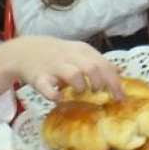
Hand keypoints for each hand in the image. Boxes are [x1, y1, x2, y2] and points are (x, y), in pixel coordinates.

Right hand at [0, 36, 122, 101]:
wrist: (27, 51)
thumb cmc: (59, 55)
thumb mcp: (79, 53)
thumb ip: (97, 63)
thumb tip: (119, 73)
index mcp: (82, 50)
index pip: (104, 65)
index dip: (114, 83)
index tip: (121, 98)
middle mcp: (70, 56)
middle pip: (92, 68)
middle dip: (98, 83)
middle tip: (97, 92)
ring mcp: (54, 66)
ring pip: (73, 75)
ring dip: (80, 88)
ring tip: (79, 93)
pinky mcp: (39, 78)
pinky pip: (48, 89)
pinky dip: (56, 96)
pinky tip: (61, 99)